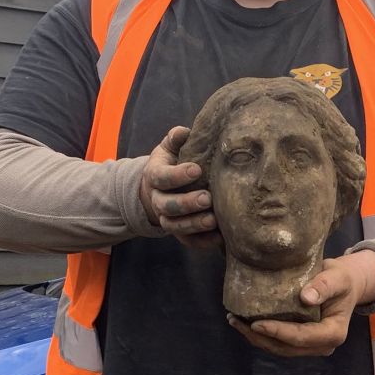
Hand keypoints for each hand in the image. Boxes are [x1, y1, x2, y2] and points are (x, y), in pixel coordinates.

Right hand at [140, 126, 219, 249]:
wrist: (159, 189)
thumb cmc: (171, 163)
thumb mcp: (169, 148)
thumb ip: (176, 139)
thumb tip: (184, 132)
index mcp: (154, 176)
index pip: (162, 177)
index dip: (177, 175)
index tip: (196, 169)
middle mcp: (157, 200)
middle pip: (167, 206)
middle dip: (186, 203)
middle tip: (207, 198)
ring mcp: (167, 218)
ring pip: (175, 226)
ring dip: (194, 224)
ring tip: (213, 220)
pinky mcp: (179, 233)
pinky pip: (188, 241)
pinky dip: (203, 242)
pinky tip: (219, 237)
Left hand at [227, 252, 374, 358]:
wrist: (344, 285)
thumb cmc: (341, 279)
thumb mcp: (338, 277)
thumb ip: (324, 286)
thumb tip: (305, 298)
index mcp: (334, 333)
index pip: (302, 336)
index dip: (278, 332)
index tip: (256, 323)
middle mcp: (322, 346)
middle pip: (287, 348)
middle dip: (260, 337)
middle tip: (236, 321)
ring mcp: (311, 347)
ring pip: (279, 349)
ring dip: (255, 338)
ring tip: (234, 321)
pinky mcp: (300, 343)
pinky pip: (278, 344)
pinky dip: (260, 336)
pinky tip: (243, 323)